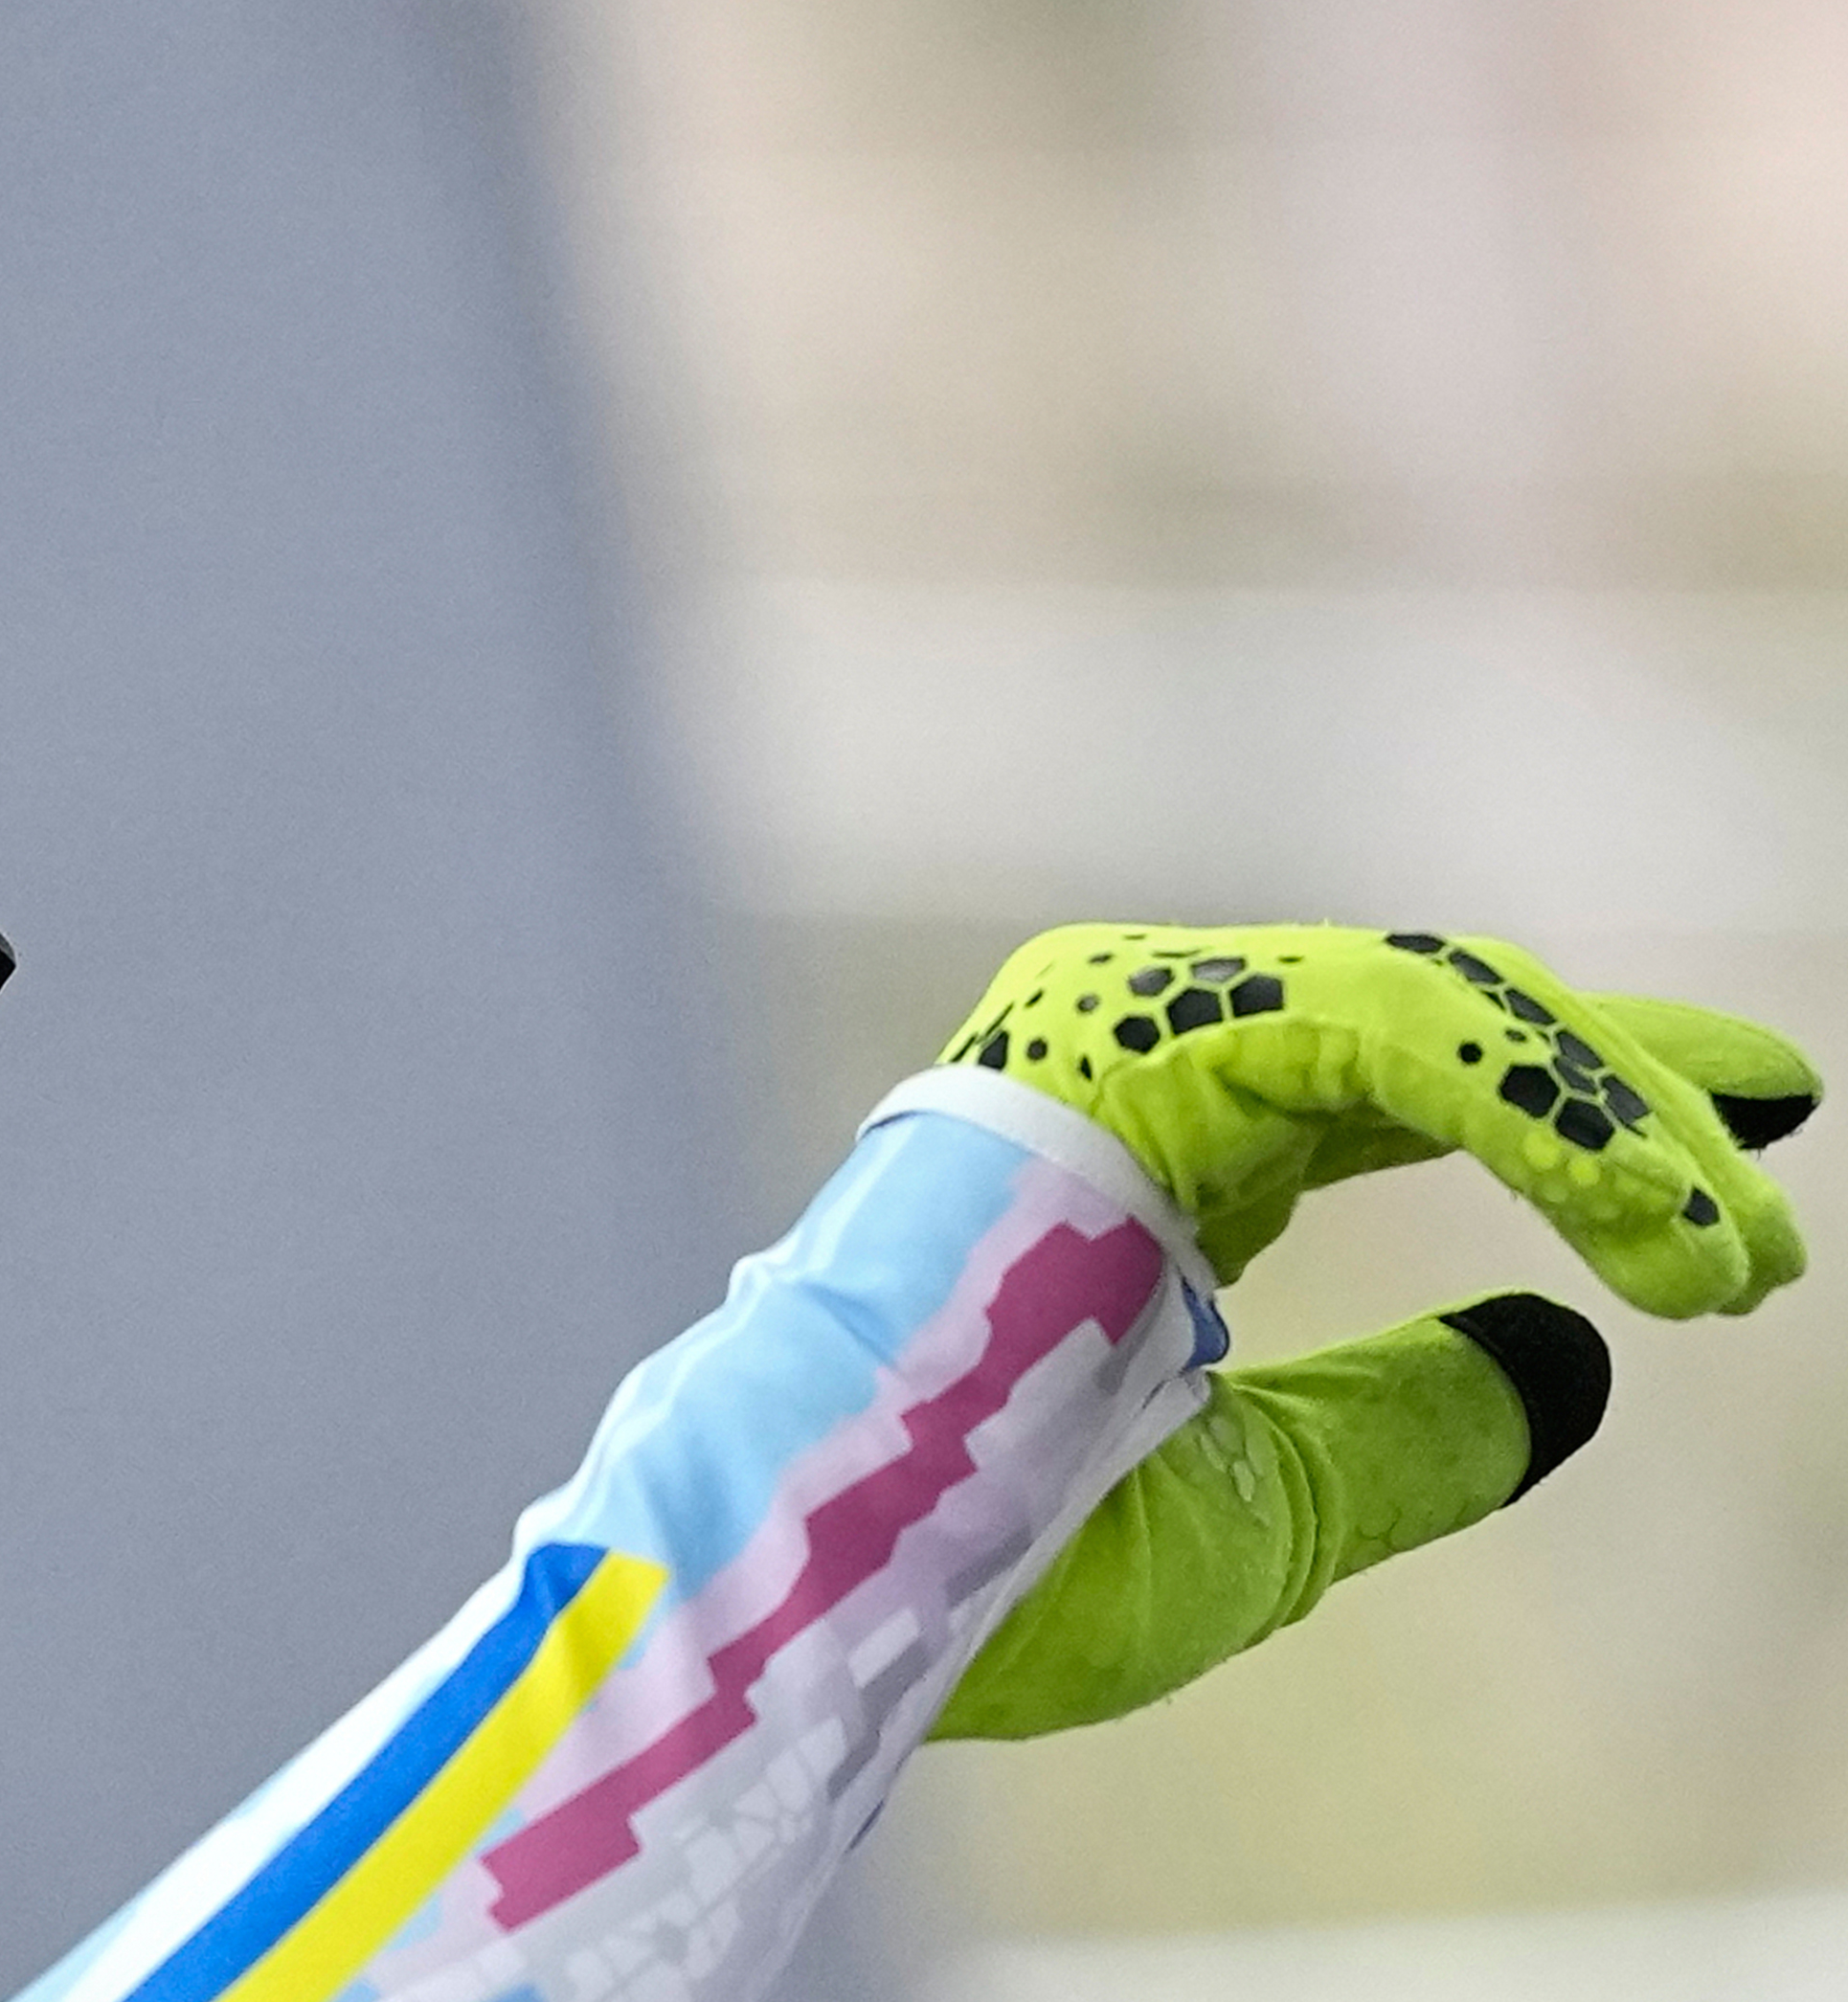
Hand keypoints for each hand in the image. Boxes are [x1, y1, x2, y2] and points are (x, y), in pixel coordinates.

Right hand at [927, 925, 1811, 1738]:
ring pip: (1430, 1004)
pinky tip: (1628, 1202)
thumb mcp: (1269, 1500)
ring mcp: (1118, 1028)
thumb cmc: (994, 1570)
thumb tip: (1570, 1361)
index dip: (1579, 1109)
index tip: (1751, 1152)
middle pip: (1435, 1022)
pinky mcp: (1125, 1034)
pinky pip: (1383, 1023)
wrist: (839, 1590)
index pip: (1397, 1076)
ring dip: (1607, 1119)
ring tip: (1721, 1253)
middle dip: (1626, 1106)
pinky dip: (1533, 1103)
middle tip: (1759, 1238)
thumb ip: (1409, 1419)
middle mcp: (1128, 1058)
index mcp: (1142, 1156)